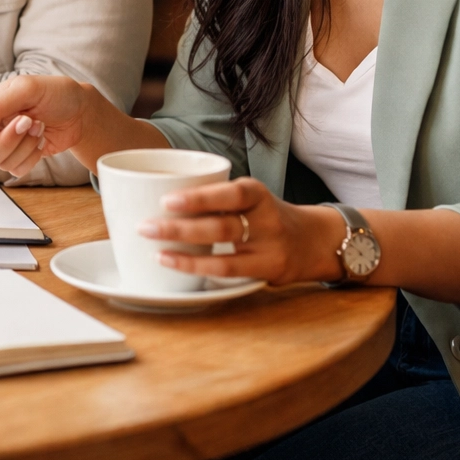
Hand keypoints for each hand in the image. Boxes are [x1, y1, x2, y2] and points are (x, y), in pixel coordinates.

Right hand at [0, 75, 94, 180]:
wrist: (80, 109)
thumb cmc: (53, 93)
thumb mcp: (26, 88)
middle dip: (9, 140)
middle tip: (28, 120)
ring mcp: (8, 147)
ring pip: (4, 164)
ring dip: (26, 145)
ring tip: (38, 124)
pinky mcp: (22, 159)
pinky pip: (20, 170)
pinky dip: (33, 155)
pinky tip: (39, 139)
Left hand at [137, 178, 344, 285]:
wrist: (314, 241)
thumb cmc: (266, 215)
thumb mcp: (249, 198)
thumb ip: (216, 196)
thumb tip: (156, 190)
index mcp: (257, 194)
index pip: (230, 193)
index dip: (199, 198)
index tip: (166, 200)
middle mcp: (266, 219)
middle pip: (221, 225)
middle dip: (179, 227)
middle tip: (144, 226)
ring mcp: (269, 247)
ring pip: (224, 251)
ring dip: (185, 252)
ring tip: (154, 249)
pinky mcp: (269, 269)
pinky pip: (229, 270)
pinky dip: (198, 267)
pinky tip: (173, 263)